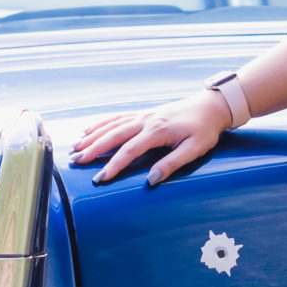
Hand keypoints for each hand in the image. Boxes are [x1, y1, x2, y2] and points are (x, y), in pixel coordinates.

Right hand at [70, 92, 229, 184]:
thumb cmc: (205, 129)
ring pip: (112, 125)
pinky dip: (101, 124)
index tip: (100, 178)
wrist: (211, 106)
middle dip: (93, 149)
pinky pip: (117, 117)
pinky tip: (89, 130)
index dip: (113, 165)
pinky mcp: (144, 113)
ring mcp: (143, 115)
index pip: (129, 150)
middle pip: (113, 135)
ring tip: (76, 148)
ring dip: (93, 136)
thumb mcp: (194, 149)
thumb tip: (151, 180)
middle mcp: (146, 120)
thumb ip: (172, 164)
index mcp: (157, 131)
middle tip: (76, 162)